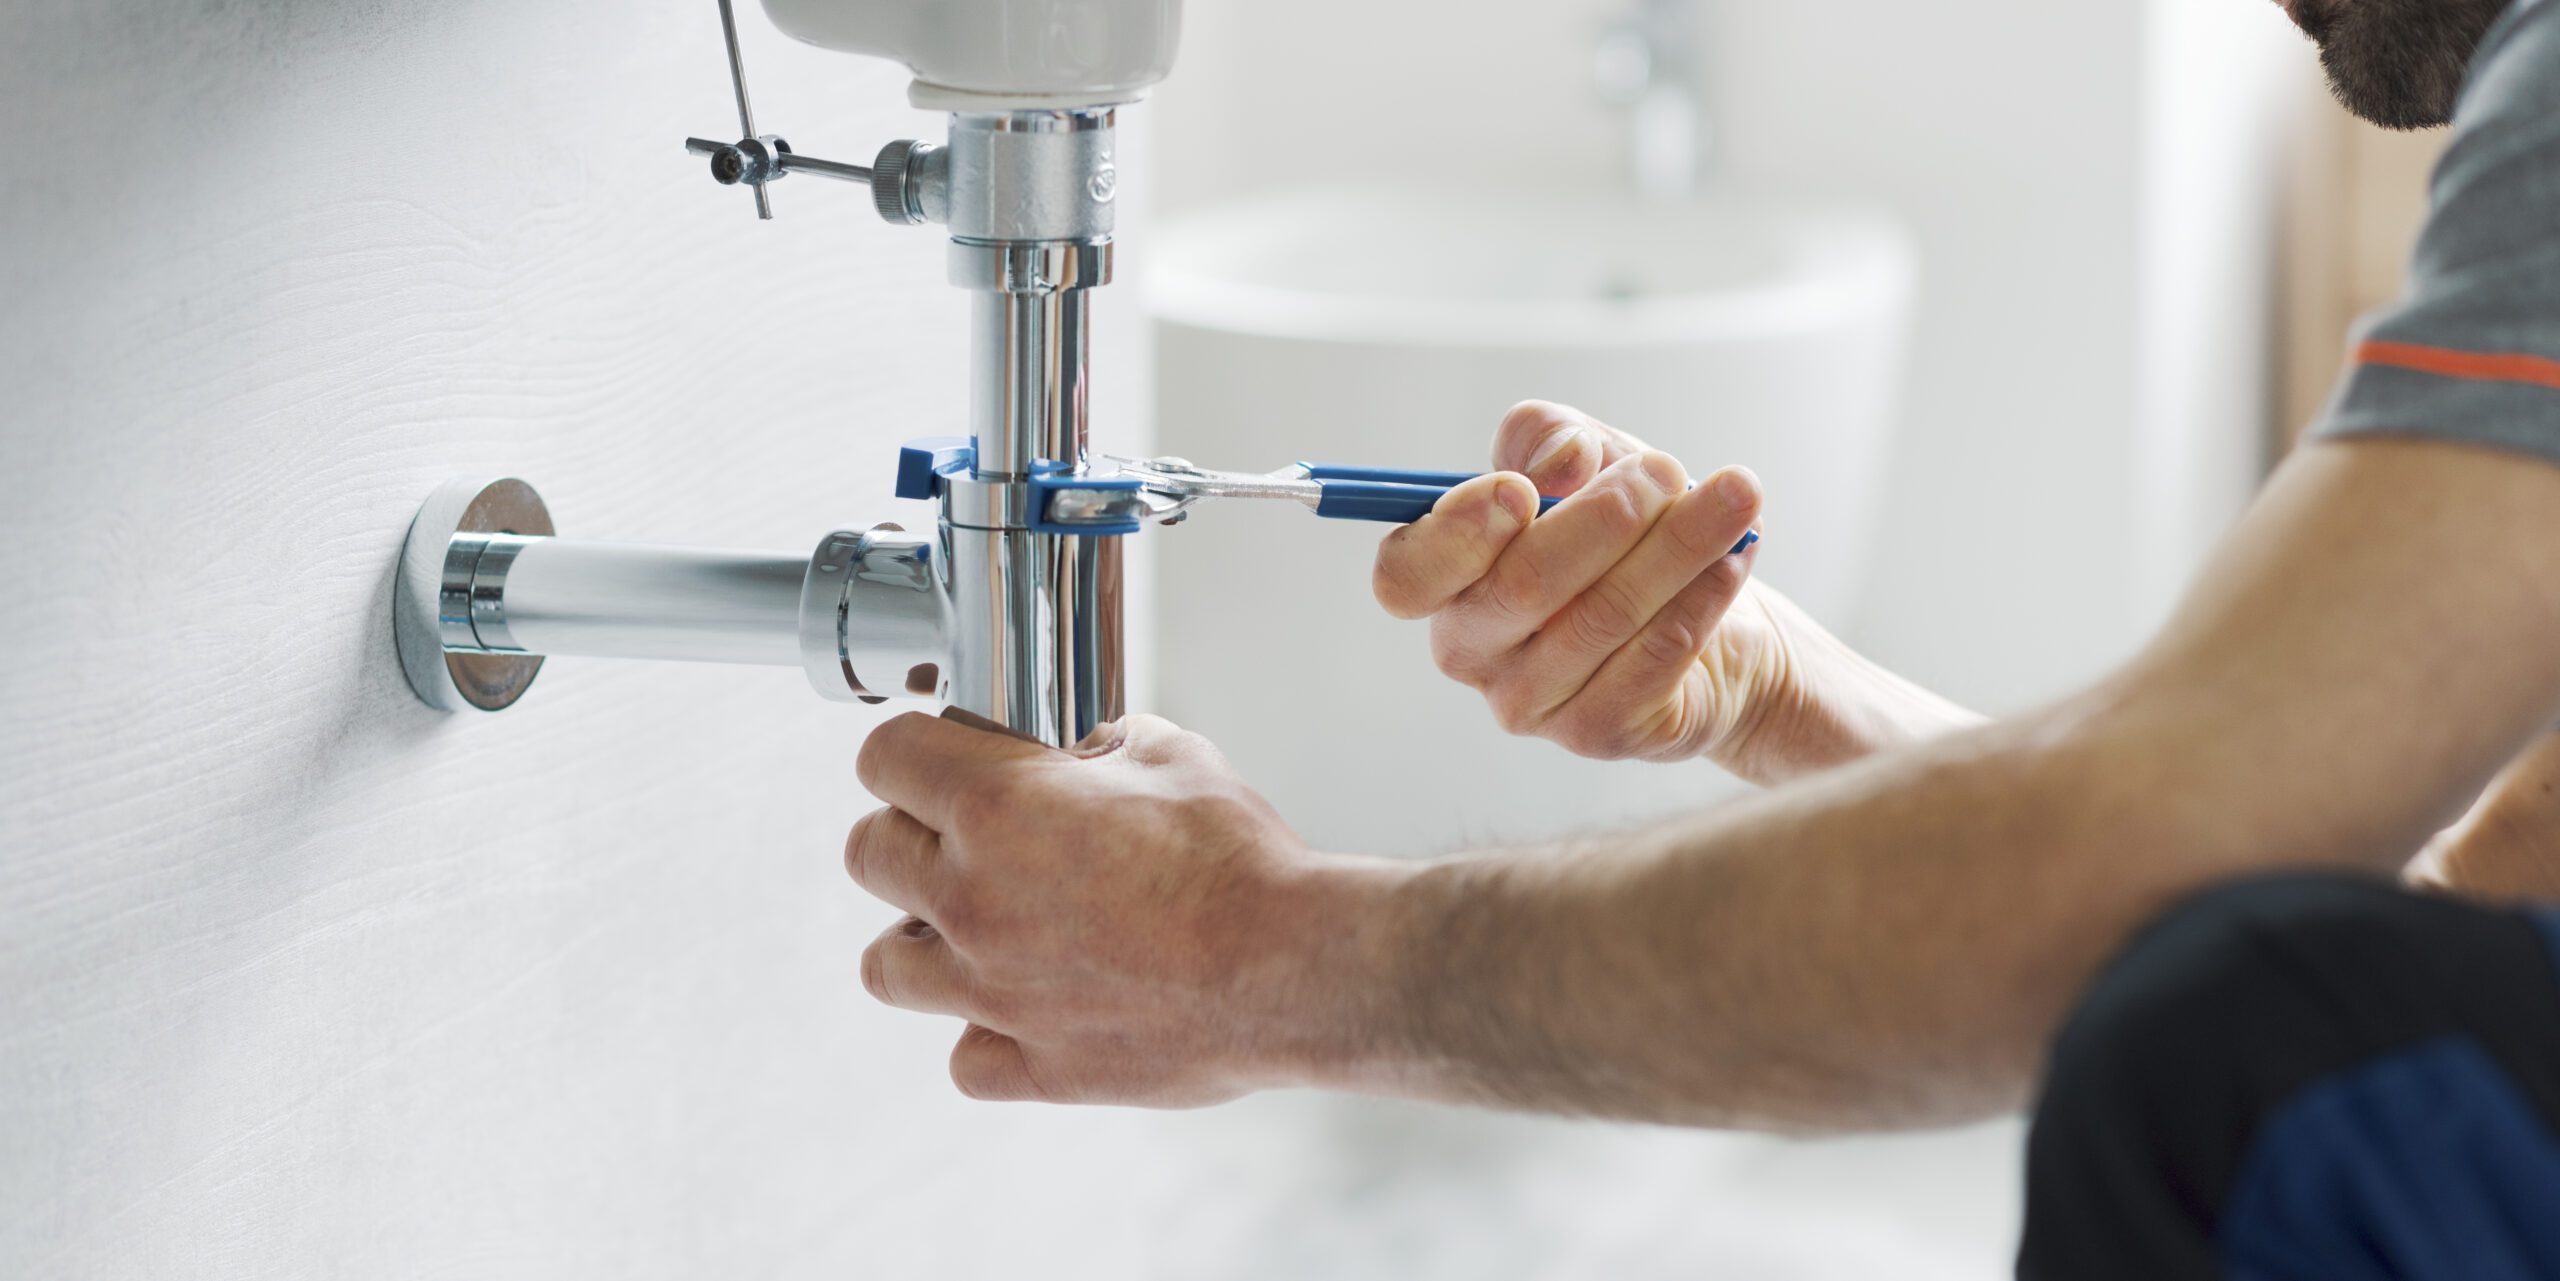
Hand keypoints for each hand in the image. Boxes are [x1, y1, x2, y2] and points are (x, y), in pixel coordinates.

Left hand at [844, 711, 1375, 1106]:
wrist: (1287, 967)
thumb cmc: (1238, 861)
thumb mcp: (1173, 756)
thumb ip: (1109, 747)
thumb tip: (1092, 752)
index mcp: (997, 807)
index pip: (886, 756)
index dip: (910, 750)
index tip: (934, 757)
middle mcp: (972, 898)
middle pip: (867, 854)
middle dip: (905, 836)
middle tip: (957, 838)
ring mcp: (991, 990)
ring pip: (885, 965)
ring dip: (920, 939)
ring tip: (974, 930)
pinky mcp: (1032, 1064)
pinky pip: (965, 1056)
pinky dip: (986, 1034)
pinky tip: (1028, 1009)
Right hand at [1373, 402, 1975, 781]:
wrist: (1707, 608)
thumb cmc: (1622, 527)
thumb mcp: (1581, 453)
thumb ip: (1549, 436)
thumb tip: (1558, 463)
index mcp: (1442, 579)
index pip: (1408, 576)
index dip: (1458, 535)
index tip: (1523, 491)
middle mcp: (1470, 648)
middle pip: (1519, 589)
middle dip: (1603, 518)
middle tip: (1667, 470)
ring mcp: (1527, 702)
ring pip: (1600, 618)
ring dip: (1676, 547)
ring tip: (1737, 496)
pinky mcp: (1594, 732)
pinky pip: (1650, 661)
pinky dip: (1698, 599)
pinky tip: (1733, 558)